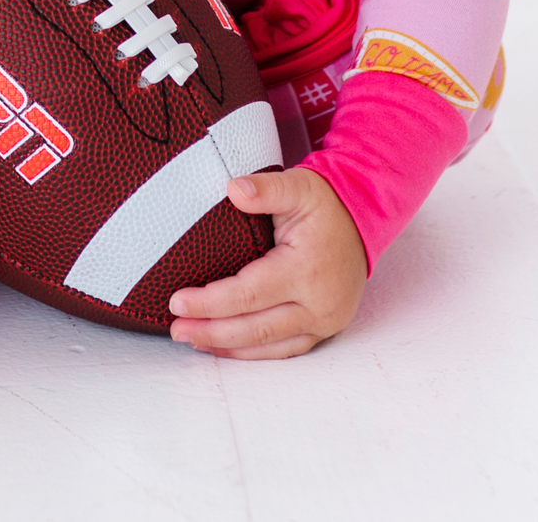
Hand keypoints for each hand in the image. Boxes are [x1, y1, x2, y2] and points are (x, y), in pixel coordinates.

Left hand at [168, 168, 366, 357]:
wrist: (363, 220)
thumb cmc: (325, 204)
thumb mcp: (297, 185)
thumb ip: (266, 188)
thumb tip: (234, 189)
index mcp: (306, 269)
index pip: (249, 293)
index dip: (210, 302)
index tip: (177, 302)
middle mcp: (319, 303)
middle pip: (256, 327)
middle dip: (212, 331)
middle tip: (175, 329)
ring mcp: (324, 321)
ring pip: (270, 346)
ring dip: (229, 347)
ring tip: (192, 340)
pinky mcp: (324, 328)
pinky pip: (285, 349)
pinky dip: (254, 352)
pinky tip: (226, 347)